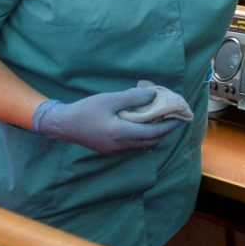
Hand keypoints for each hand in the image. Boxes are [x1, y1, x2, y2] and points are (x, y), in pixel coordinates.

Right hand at [33, 87, 177, 154]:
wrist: (63, 125)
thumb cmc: (86, 110)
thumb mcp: (109, 99)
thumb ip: (133, 98)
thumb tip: (153, 95)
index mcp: (122, 133)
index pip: (153, 133)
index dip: (169, 126)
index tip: (181, 117)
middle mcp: (121, 146)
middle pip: (151, 141)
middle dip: (165, 130)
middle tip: (174, 118)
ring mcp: (116, 150)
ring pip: (143, 145)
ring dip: (154, 135)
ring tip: (160, 120)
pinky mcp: (110, 150)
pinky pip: (133, 146)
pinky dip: (142, 137)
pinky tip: (142, 126)